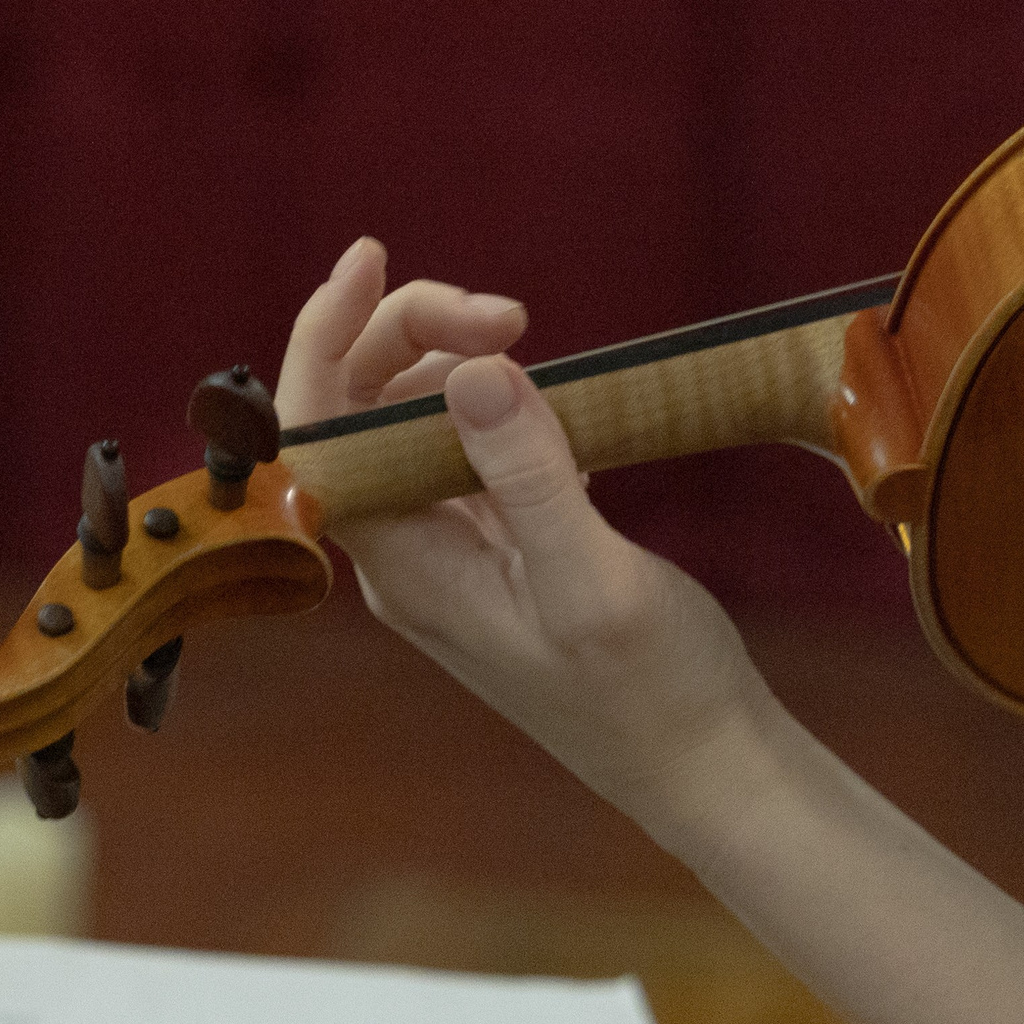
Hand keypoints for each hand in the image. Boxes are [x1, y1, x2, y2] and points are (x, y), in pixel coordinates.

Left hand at [275, 238, 781, 837]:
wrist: (704, 765)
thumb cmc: (652, 693)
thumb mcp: (593, 582)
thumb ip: (527, 475)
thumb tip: (469, 370)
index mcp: (406, 567)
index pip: (319, 430)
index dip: (327, 335)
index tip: (372, 258)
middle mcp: (410, 557)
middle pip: (361, 412)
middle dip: (416, 336)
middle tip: (514, 311)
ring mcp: (453, 554)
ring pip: (413, 424)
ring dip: (456, 364)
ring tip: (527, 342)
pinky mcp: (501, 551)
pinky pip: (467, 452)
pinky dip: (498, 404)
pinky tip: (555, 407)